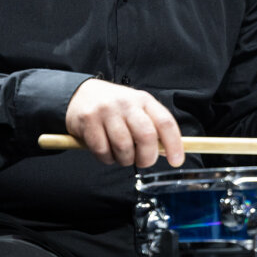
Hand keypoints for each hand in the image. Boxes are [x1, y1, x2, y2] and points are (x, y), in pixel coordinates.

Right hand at [65, 78, 184, 167]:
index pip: (165, 122)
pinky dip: (107, 159)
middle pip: (146, 136)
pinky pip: (102, 151)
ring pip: (124, 147)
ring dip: (125, 160)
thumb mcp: (136, 108)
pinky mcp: (88, 121)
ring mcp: (106, 111)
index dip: (174, 144)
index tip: (176, 161)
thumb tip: (167, 151)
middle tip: (143, 161)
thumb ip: (152, 126)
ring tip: (122, 155)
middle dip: (147, 157)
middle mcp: (126, 103)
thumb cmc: (114, 107)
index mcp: (143, 100)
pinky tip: (107, 152)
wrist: (80, 94)